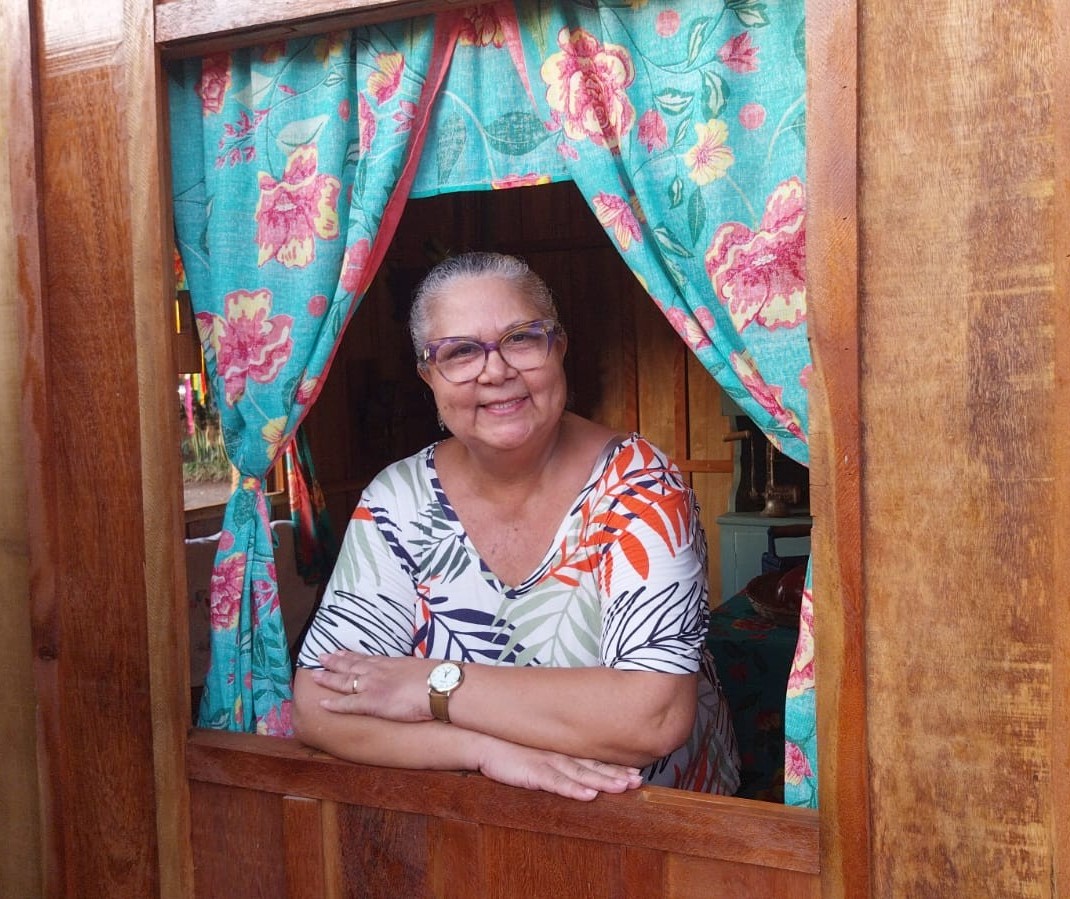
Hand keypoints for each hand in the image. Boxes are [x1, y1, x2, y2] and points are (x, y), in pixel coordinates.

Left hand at [311, 650, 434, 721]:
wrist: (440, 685)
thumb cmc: (438, 677)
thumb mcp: (422, 668)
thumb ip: (413, 671)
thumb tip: (417, 675)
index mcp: (391, 663)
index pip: (367, 658)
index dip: (352, 655)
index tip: (341, 651)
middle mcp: (378, 671)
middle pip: (351, 665)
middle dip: (335, 661)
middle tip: (320, 656)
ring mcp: (373, 685)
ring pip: (344, 680)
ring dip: (328, 678)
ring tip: (315, 675)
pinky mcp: (372, 702)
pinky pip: (348, 704)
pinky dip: (334, 703)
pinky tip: (322, 703)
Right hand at [477, 739, 643, 801]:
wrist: (483, 741)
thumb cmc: (509, 750)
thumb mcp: (536, 755)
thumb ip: (555, 762)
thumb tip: (574, 771)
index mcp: (562, 753)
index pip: (594, 761)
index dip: (616, 768)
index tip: (638, 774)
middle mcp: (560, 756)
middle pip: (594, 767)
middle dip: (617, 775)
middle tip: (639, 781)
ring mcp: (548, 763)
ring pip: (581, 774)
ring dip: (603, 781)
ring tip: (623, 787)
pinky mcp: (533, 772)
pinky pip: (556, 782)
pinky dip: (573, 788)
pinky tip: (588, 794)